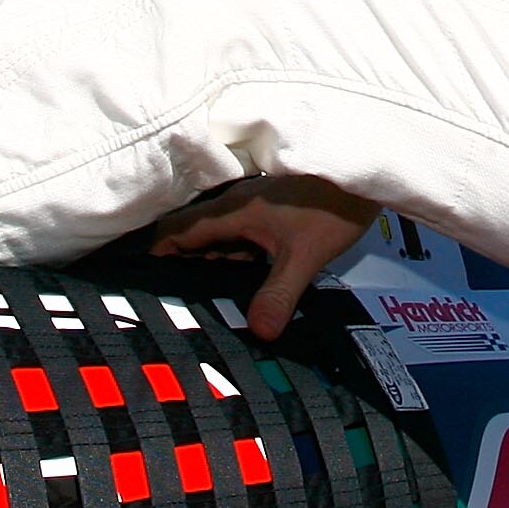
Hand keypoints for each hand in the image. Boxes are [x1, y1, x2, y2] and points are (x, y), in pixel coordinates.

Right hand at [149, 175, 375, 340]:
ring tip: (202, 303)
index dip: (156, 256)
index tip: (145, 284)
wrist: (363, 174)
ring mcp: (253, 209)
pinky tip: (241, 285)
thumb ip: (278, 293)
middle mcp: (235, 207)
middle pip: (194, 239)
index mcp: (232, 212)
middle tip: (173, 305)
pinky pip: (239, 241)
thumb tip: (258, 333)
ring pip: (218, 241)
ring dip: (209, 267)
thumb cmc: (333, 205)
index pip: (177, 232)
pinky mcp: (270, 215)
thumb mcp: (304, 256)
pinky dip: (233, 262)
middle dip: (181, 268)